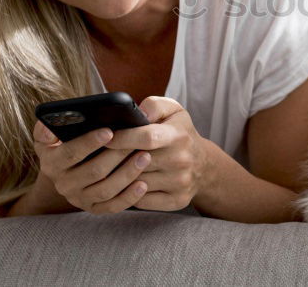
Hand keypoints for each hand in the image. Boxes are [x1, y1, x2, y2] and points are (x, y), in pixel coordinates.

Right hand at [32, 120, 150, 214]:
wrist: (71, 166)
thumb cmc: (68, 140)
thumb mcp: (52, 132)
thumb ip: (49, 125)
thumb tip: (48, 126)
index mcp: (52, 162)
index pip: (70, 153)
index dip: (89, 142)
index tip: (110, 131)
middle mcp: (62, 183)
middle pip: (93, 172)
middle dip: (116, 156)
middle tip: (137, 142)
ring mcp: (78, 198)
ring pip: (105, 190)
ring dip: (127, 174)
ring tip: (145, 157)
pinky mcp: (92, 208)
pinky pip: (112, 206)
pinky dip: (129, 197)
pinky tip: (143, 184)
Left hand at [103, 96, 213, 211]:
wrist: (204, 165)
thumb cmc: (181, 134)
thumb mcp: (174, 111)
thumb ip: (154, 106)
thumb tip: (137, 114)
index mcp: (179, 136)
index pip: (147, 137)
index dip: (123, 138)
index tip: (106, 139)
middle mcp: (182, 160)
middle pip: (138, 162)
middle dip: (116, 159)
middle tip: (102, 156)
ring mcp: (180, 183)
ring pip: (136, 183)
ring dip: (120, 178)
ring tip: (112, 169)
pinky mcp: (177, 200)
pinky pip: (142, 201)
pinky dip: (130, 194)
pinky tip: (127, 184)